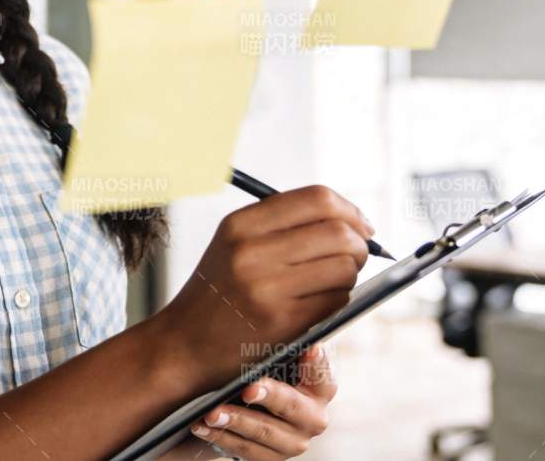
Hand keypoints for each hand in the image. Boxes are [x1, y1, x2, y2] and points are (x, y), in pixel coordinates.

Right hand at [151, 185, 371, 390]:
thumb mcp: (233, 243)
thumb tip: (350, 219)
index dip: (350, 210)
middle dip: (360, 243)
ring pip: (344, 266)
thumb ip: (282, 223)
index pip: (317, 199)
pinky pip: (337, 299)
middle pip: (338, 232)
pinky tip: (321, 302)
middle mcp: (252, 252)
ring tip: (334, 280)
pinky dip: (339, 298)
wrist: (184, 345)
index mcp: (240, 224)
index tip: (360, 224)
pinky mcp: (283, 322)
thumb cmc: (218, 292)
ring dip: (350, 273)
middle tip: (358, 254)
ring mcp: (268, 288)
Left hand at [157, 343, 337, 459]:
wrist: (247, 408)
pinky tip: (201, 426)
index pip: (323, 374)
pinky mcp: (272, 457)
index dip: (317, 362)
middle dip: (269, 396)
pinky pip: (246, 451)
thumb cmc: (263, 371)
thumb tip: (271, 312)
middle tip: (247, 388)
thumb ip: (279, 344)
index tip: (308, 348)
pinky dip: (221, 437)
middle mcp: (313, 417)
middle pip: (293, 406)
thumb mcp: (274, 357)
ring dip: (236, 421)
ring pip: (265, 433)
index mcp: (320, 387)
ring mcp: (293, 441)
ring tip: (211, 412)